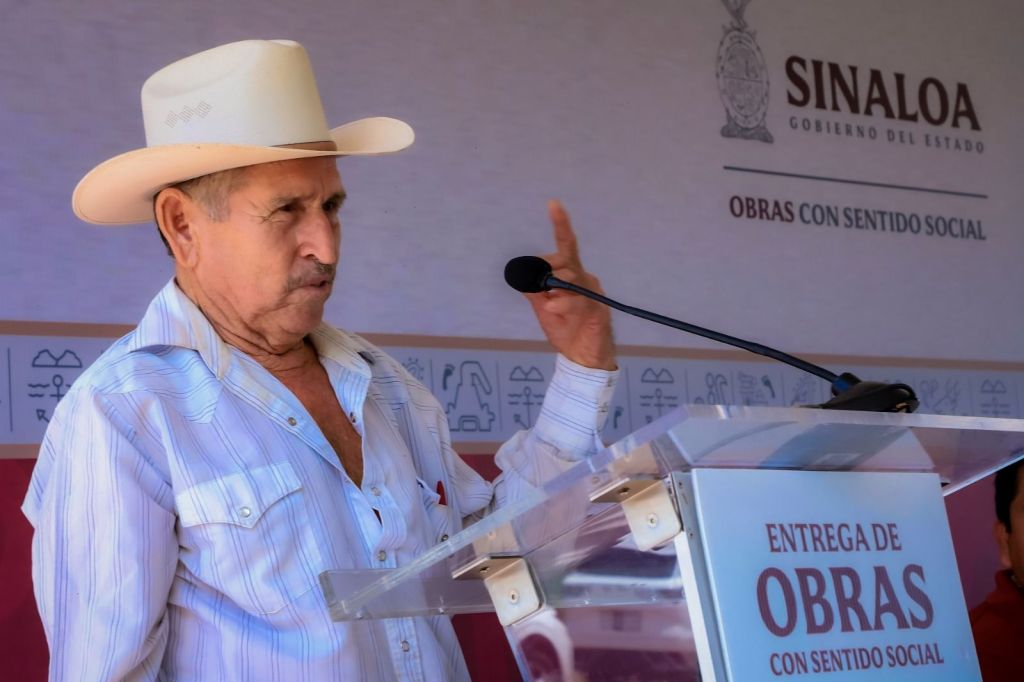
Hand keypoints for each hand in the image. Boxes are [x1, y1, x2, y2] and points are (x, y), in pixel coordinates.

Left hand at [523, 200, 616, 370]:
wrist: (582, 357)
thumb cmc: (566, 330)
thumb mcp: (543, 308)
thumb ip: (534, 291)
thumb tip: (520, 273)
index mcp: (572, 275)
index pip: (565, 246)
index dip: (561, 225)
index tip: (553, 204)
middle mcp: (585, 279)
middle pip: (566, 259)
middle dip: (548, 271)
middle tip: (542, 292)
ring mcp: (593, 294)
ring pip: (572, 279)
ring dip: (556, 291)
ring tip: (548, 306)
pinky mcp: (598, 311)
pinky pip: (579, 302)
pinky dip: (563, 304)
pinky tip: (552, 308)